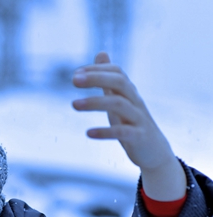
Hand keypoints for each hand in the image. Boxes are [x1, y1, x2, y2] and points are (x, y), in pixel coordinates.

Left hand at [72, 52, 185, 200]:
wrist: (155, 152)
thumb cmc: (132, 122)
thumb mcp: (119, 99)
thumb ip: (108, 79)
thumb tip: (101, 52)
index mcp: (129, 92)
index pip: (117, 72)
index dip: (97, 70)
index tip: (76, 74)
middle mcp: (135, 102)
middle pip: (119, 82)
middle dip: (96, 78)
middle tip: (73, 80)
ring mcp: (138, 119)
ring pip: (119, 104)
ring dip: (94, 102)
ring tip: (73, 104)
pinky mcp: (139, 137)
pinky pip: (123, 132)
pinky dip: (105, 131)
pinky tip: (88, 133)